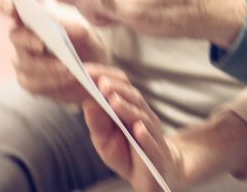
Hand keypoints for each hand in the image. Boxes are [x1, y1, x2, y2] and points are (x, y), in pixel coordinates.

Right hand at [0, 0, 108, 103]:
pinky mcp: (28, 81)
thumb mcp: (82, 29)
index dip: (5, 3)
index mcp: (30, 14)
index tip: (10, 8)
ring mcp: (21, 59)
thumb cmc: (84, 40)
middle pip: (15, 35)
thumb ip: (67, 23)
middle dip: (28, 39)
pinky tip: (70, 77)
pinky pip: (33, 82)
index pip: (8, 4)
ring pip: (25, 62)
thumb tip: (52, 19)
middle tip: (42, 44)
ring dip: (47, 65)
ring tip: (67, 67)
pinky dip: (53, 80)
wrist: (95, 65)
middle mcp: (21, 35)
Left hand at [82, 65, 185, 191]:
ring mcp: (153, 134)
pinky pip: (153, 144)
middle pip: (133, 98)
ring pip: (142, 117)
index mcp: (130, 109)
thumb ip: (97, 123)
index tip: (87, 72)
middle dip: (117, 90)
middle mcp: (143, 117)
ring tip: (114, 101)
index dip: (106, 79)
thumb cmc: (126, 153)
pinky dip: (146, 136)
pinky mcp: (158, 153)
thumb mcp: (105, 140)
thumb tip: (87, 103)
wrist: (152, 174)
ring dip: (128, 108)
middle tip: (101, 83)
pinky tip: (138, 129)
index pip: (120, 88)